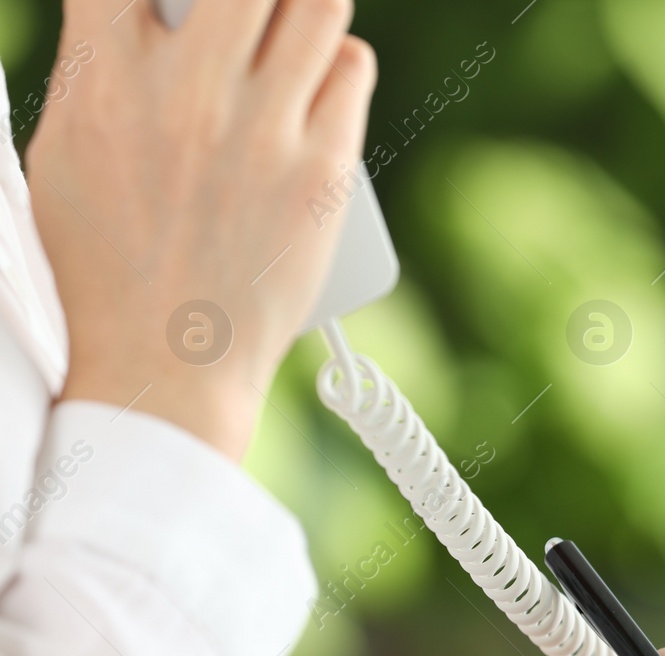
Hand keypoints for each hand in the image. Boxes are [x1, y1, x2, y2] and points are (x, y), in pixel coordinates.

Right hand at [29, 0, 375, 458]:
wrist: (166, 363)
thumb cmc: (109, 267)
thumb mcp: (66, 154)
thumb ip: (99, 70)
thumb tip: (135, 20)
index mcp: (107, 78)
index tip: (174, 1)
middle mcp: (187, 92)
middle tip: (248, 13)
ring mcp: (262, 130)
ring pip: (315, 2)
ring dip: (304, 4)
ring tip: (289, 24)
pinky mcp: (323, 169)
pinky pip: (352, 67)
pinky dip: (340, 58)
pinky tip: (324, 74)